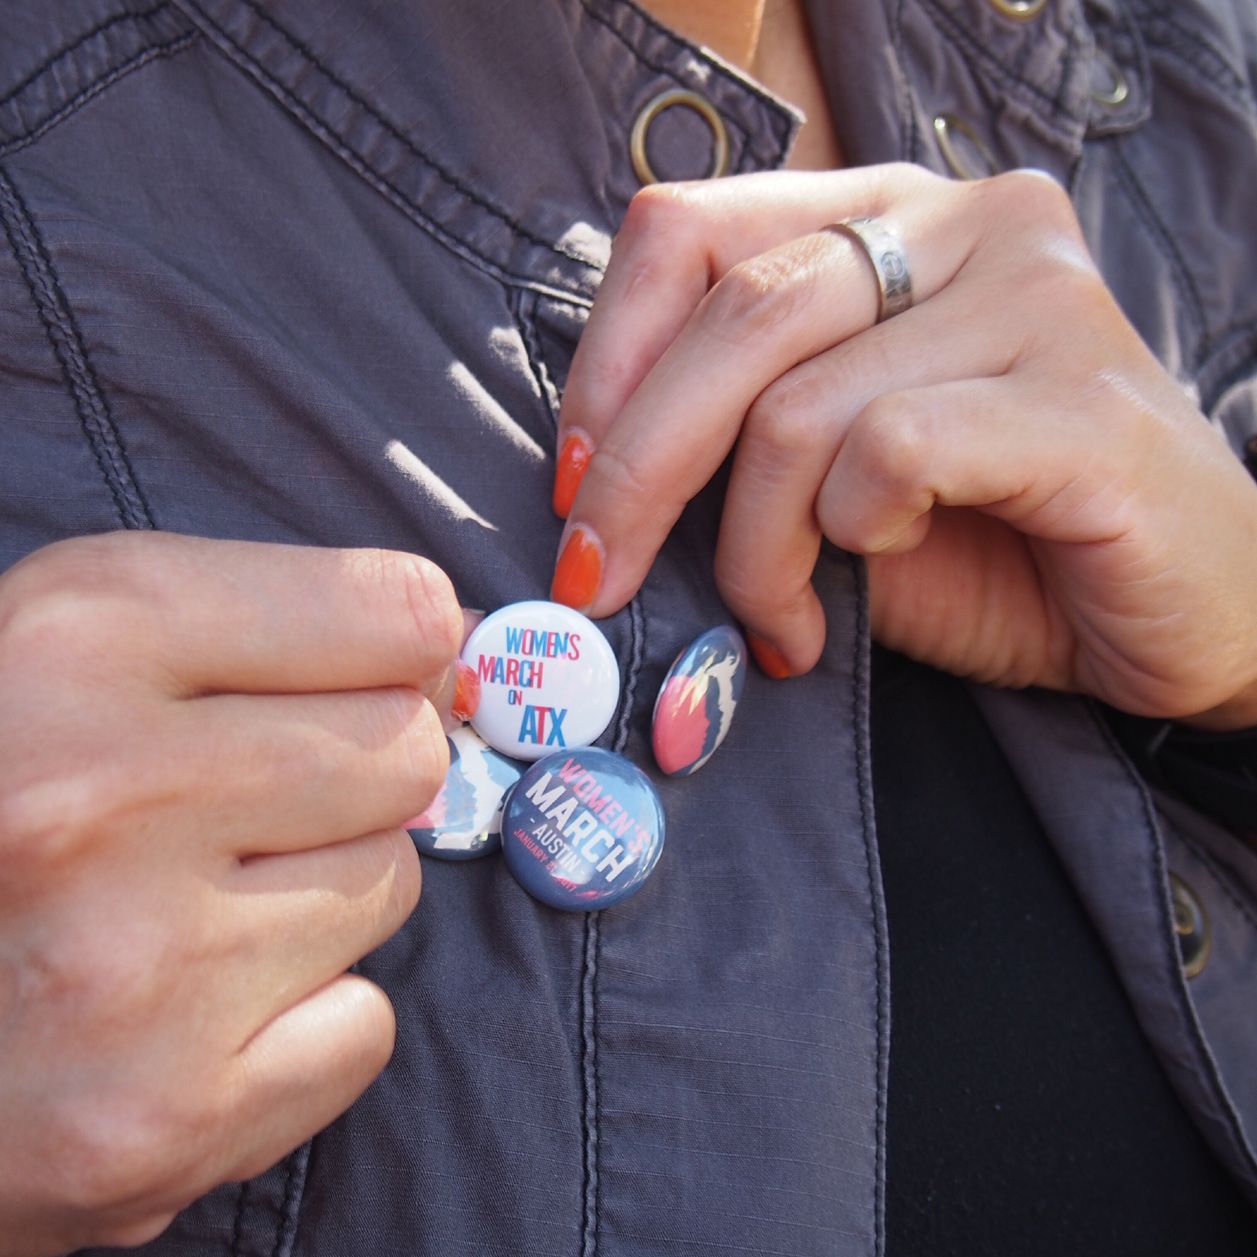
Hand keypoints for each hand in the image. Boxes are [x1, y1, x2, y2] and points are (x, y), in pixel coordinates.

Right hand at [0, 532, 464, 1253]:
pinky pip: (363, 1029)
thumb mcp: (82, 646)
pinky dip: (306, 1023)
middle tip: (255, 803)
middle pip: (407, 753)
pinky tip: (196, 1014)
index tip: (382, 671)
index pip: (397, 612)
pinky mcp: (164, 1120)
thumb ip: (263, 619)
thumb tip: (447, 639)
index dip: (407, 645)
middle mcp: (100, 798)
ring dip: (324, 894)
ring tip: (193, 908)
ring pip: (389, 885)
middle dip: (363, 772)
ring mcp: (135, 971)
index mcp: (80, 640)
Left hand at [552, 165, 1256, 727]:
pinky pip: (888, 450)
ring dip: (750, 545)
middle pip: (732, 316)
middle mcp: (963, 221)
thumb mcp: (824, 476)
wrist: (1171, 609)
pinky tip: (866, 580)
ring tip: (777, 618)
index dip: (604, 364)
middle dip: (634, 472)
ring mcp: (1036, 294)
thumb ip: (731, 436)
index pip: (687, 231)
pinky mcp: (1080, 397)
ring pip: (796, 406)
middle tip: (600, 579)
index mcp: (883, 216)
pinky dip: (844, 539)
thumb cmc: (989, 542)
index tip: (571, 483)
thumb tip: (587, 476)